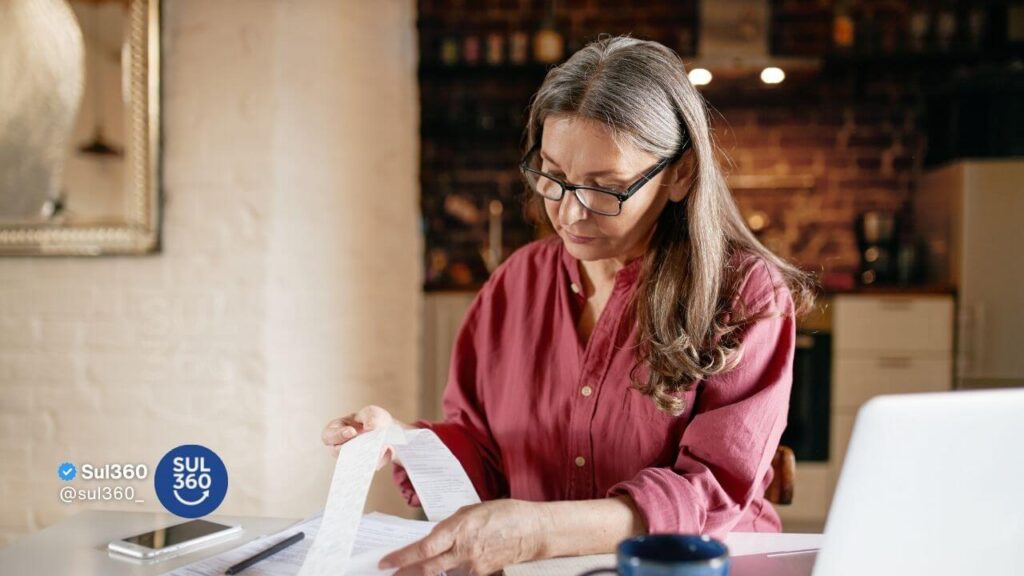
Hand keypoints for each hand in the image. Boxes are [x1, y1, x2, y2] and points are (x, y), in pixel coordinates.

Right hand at [321, 405, 401, 469]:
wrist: (389, 431)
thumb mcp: (372, 413)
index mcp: (337, 429)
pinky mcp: (365, 465)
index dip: (337, 435)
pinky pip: (367, 467)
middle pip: (337, 452)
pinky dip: (375, 460)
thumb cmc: (373, 419)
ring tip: (377, 447)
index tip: (352, 432)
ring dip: (364, 455)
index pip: (328, 435)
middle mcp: (341, 446)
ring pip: (352, 461)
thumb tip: (371, 430)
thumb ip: (370, 419)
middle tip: (363, 443)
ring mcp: (351, 457)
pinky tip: (384, 452)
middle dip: (350, 447)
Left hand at [378, 500, 549, 575]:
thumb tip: (432, 537)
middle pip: (427, 568)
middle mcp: (464, 550)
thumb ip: (450, 526)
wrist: (532, 531)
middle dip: (405, 572)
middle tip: (390, 574)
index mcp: (459, 529)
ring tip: (411, 571)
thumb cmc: (503, 514)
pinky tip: (444, 567)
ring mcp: (473, 566)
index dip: (402, 558)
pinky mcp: (481, 574)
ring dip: (425, 573)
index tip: (386, 562)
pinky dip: (447, 572)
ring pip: (441, 574)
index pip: (423, 549)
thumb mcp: (471, 511)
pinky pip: (457, 574)